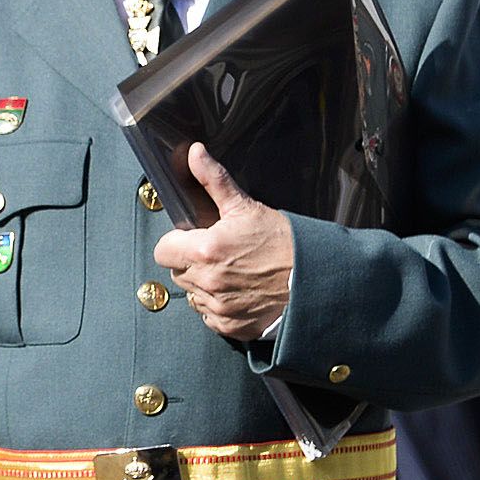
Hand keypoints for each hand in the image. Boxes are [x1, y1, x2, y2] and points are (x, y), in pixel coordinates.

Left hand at [152, 143, 293, 342]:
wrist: (316, 280)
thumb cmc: (285, 243)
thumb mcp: (246, 207)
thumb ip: (213, 181)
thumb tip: (194, 154)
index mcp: (205, 251)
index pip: (163, 251)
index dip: (177, 242)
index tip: (194, 238)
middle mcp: (207, 282)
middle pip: (177, 272)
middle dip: (191, 262)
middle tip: (219, 253)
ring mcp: (218, 307)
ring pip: (192, 294)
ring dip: (204, 284)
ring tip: (233, 271)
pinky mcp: (229, 325)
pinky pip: (208, 316)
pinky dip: (218, 306)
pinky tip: (239, 290)